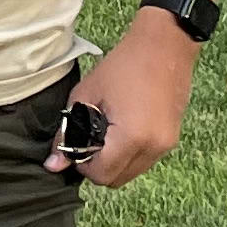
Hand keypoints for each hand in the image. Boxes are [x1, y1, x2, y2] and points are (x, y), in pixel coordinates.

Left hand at [49, 15, 198, 185]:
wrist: (164, 45)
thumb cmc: (122, 66)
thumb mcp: (85, 96)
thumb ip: (68, 133)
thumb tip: (54, 164)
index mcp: (131, 138)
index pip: (101, 175)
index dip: (83, 165)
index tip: (77, 146)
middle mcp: (153, 148)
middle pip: (117, 180)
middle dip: (98, 167)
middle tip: (89, 140)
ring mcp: (166, 145)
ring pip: (132, 172)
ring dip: (115, 162)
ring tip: (106, 132)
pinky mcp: (172, 139)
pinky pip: (144, 160)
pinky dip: (130, 153)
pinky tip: (123, 128)